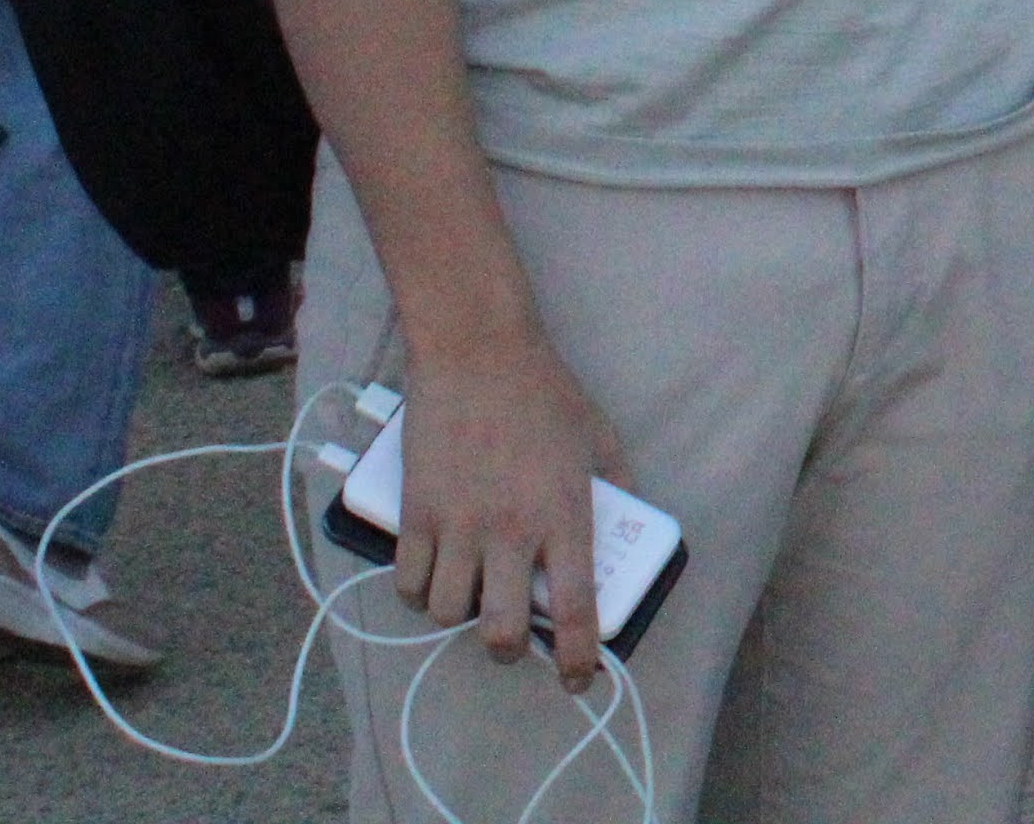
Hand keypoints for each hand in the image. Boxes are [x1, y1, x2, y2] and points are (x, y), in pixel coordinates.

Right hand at [390, 330, 625, 689]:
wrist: (477, 352)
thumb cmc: (545, 392)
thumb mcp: (600, 438)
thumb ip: (617, 487)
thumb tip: (627, 524)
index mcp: (565, 515)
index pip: (575, 608)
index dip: (577, 657)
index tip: (578, 680)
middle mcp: (510, 530)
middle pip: (500, 631)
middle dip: (508, 649)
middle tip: (513, 636)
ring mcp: (458, 524)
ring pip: (445, 613)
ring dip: (459, 615)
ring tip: (471, 594)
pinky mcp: (415, 512)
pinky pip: (406, 582)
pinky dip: (416, 590)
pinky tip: (432, 575)